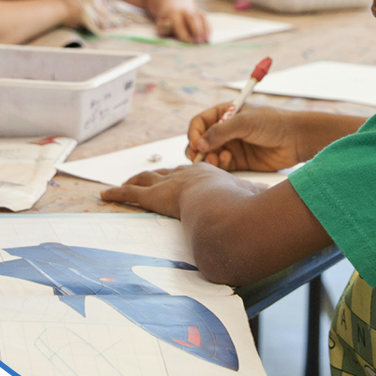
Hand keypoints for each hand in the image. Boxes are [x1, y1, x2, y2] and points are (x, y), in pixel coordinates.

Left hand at [100, 163, 259, 215]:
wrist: (221, 203)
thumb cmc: (238, 203)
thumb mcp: (250, 198)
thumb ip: (256, 198)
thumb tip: (271, 203)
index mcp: (207, 175)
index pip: (189, 173)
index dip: (181, 174)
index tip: (177, 176)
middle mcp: (185, 175)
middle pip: (164, 172)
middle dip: (154, 174)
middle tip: (144, 176)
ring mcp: (168, 184)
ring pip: (144, 180)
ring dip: (131, 182)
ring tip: (120, 186)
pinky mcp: (154, 197)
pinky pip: (130, 194)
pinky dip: (116, 194)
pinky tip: (104, 196)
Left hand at [155, 5, 210, 43]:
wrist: (174, 4)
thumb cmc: (167, 21)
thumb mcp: (161, 24)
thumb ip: (163, 27)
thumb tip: (169, 24)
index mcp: (174, 14)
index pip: (179, 24)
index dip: (184, 34)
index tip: (188, 42)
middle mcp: (185, 11)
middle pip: (193, 19)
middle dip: (196, 30)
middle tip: (198, 42)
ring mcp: (195, 11)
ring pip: (202, 18)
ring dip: (205, 30)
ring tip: (207, 41)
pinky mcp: (201, 13)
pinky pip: (206, 20)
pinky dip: (209, 29)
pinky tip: (209, 38)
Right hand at [187, 104, 305, 171]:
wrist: (296, 140)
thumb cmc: (273, 123)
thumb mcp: (245, 122)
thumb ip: (220, 132)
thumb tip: (198, 144)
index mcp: (225, 113)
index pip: (200, 122)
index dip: (194, 132)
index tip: (195, 143)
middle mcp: (225, 130)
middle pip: (200, 141)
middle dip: (197, 149)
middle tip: (200, 156)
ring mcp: (231, 146)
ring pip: (208, 155)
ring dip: (208, 158)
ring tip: (217, 159)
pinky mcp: (239, 162)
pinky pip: (221, 166)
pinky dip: (218, 165)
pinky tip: (226, 161)